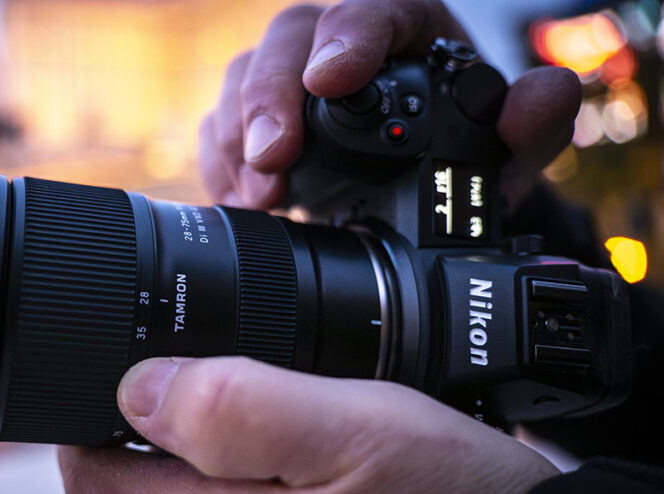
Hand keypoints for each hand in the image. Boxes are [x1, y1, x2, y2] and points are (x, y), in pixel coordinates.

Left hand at [59, 357, 558, 493]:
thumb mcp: (345, 430)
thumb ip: (234, 409)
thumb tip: (135, 386)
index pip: (90, 475)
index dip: (86, 406)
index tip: (116, 352)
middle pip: (128, 479)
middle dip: (143, 413)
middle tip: (194, 354)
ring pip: (177, 487)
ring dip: (193, 430)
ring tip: (248, 382)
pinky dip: (234, 454)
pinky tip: (281, 423)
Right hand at [199, 0, 580, 209]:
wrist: (419, 198)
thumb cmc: (462, 157)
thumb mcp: (506, 148)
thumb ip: (532, 121)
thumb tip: (546, 93)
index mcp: (403, 32)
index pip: (371, 11)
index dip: (348, 37)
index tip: (332, 80)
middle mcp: (338, 46)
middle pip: (289, 40)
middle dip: (272, 96)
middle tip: (273, 154)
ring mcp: (291, 84)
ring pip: (243, 79)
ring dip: (240, 138)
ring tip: (261, 195)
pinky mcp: (255, 122)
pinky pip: (220, 127)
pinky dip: (223, 165)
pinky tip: (242, 201)